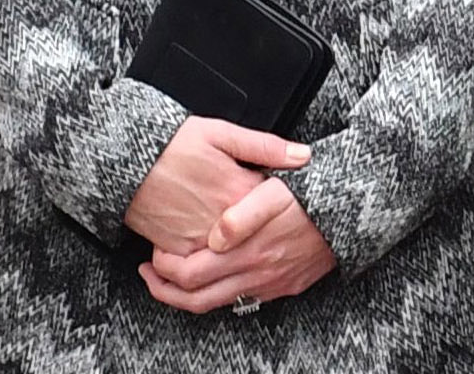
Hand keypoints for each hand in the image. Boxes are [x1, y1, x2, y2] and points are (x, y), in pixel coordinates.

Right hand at [124, 116, 311, 255]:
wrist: (127, 162)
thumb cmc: (172, 144)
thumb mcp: (221, 134)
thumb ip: (265, 146)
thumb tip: (304, 156)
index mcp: (240, 192)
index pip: (275, 207)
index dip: (275, 201)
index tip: (269, 195)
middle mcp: (225, 224)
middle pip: (256, 237)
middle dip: (258, 229)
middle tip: (237, 210)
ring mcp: (201, 241)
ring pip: (231, 256)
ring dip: (235, 247)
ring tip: (224, 228)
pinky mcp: (177, 251)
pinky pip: (201, 267)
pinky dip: (208, 258)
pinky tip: (208, 242)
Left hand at [138, 177, 336, 313]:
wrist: (350, 212)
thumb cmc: (307, 197)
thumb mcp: (274, 193)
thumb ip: (242, 216)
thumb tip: (214, 238)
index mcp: (250, 252)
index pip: (191, 275)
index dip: (165, 269)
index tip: (153, 254)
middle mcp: (258, 276)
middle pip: (198, 299)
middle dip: (165, 290)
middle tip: (148, 274)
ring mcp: (272, 285)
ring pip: (218, 304)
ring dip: (188, 295)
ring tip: (169, 280)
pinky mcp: (284, 286)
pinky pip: (242, 299)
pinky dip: (217, 293)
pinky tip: (211, 277)